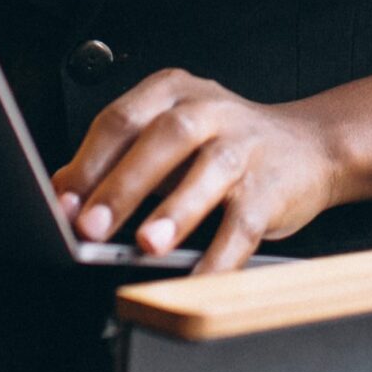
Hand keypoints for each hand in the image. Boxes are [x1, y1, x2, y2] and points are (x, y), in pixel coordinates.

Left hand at [52, 69, 343, 274]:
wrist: (309, 146)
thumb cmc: (222, 146)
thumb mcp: (166, 138)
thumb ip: (116, 159)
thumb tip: (62, 193)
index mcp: (173, 93)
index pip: (122, 120)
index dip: (89, 163)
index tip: (63, 203)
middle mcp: (210, 111)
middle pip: (163, 140)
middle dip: (123, 185)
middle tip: (91, 226)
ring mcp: (245, 146)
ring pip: (209, 173)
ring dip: (175, 211)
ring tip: (147, 245)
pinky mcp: (273, 186)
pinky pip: (244, 223)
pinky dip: (220, 256)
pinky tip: (197, 278)